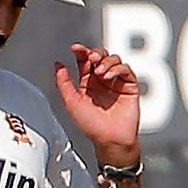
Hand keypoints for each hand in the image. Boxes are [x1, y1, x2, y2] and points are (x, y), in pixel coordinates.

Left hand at [54, 44, 141, 166]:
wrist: (110, 139)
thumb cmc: (90, 125)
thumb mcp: (71, 102)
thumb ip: (63, 83)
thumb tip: (58, 64)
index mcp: (87, 82)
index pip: (84, 61)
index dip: (80, 51)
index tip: (75, 48)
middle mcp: (102, 80)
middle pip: (100, 56)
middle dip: (95, 52)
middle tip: (91, 57)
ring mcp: (116, 83)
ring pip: (114, 60)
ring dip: (106, 61)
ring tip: (100, 73)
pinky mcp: (130, 87)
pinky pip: (126, 70)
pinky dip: (117, 69)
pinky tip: (108, 77)